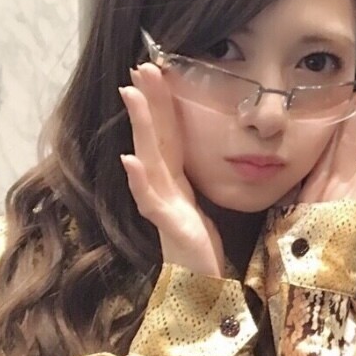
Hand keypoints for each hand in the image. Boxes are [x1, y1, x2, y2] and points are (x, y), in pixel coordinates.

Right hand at [119, 64, 224, 277]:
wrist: (201, 290)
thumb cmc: (204, 249)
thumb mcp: (209, 205)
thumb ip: (207, 179)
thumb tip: (225, 149)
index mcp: (177, 181)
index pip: (169, 135)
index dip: (163, 103)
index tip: (159, 69)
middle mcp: (164, 189)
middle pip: (154, 139)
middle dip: (147, 102)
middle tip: (141, 65)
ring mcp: (163, 207)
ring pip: (148, 160)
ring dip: (140, 127)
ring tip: (132, 95)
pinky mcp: (168, 228)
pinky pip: (151, 201)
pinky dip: (139, 180)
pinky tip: (130, 160)